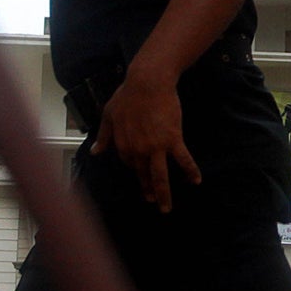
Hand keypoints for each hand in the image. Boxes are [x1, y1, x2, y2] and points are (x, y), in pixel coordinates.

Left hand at [91, 63, 201, 211]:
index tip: (142, 171)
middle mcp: (138, 151)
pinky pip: (183, 159)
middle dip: (148, 190)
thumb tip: (95, 153)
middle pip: (143, 175)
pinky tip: (196, 181)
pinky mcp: (173, 140)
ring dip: (164, 194)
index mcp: (122, 145)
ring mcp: (156, 147)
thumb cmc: (127, 96)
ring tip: (166, 207)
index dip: (136, 168)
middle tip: (153, 201)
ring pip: (160, 176)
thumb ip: (104, 136)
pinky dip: (190, 171)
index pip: (129, 163)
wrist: (147, 83)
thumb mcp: (109, 115)